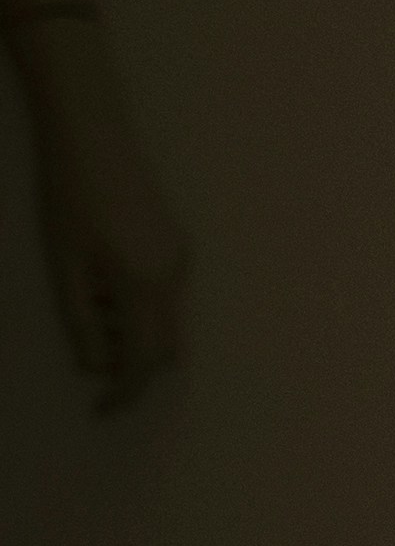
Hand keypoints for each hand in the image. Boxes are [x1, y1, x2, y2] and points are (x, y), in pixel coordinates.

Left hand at [14, 12, 189, 408]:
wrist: (92, 134)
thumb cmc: (68, 196)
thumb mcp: (62, 264)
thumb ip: (81, 320)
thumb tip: (95, 364)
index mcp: (143, 285)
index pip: (142, 361)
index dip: (123, 392)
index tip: (101, 410)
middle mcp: (173, 278)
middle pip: (164, 349)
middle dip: (130, 361)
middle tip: (87, 347)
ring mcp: (181, 260)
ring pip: (166, 320)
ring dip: (131, 329)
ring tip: (89, 298)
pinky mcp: (178, 244)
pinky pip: (164, 293)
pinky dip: (138, 304)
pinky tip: (104, 274)